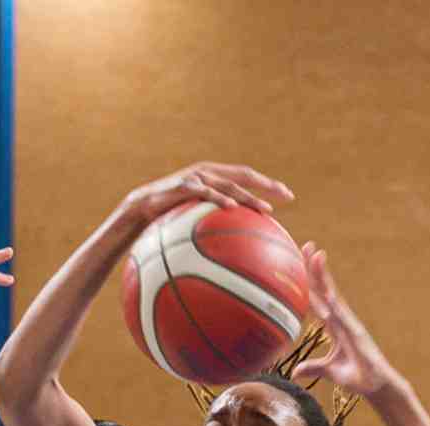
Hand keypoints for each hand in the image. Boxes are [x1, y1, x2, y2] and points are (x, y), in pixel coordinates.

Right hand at [122, 162, 293, 230]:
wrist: (140, 209)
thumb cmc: (169, 218)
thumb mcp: (194, 220)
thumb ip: (214, 225)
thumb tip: (235, 250)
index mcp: (215, 177)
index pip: (247, 178)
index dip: (268, 185)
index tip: (289, 197)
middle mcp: (209, 172)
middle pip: (245, 175)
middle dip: (268, 185)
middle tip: (288, 196)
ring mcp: (196, 177)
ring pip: (228, 183)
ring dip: (249, 195)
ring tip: (265, 209)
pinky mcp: (183, 185)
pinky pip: (206, 192)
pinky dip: (220, 198)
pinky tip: (233, 208)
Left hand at [292, 245, 397, 398]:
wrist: (376, 385)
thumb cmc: (357, 376)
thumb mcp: (329, 371)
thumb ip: (313, 367)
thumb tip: (295, 372)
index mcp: (334, 325)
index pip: (318, 298)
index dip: (309, 281)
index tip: (300, 262)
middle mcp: (341, 319)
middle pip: (325, 289)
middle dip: (316, 268)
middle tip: (306, 244)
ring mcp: (350, 324)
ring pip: (334, 296)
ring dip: (325, 276)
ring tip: (318, 255)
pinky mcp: (357, 335)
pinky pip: (343, 317)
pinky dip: (335, 304)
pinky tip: (327, 291)